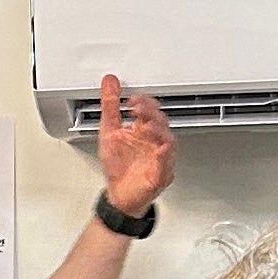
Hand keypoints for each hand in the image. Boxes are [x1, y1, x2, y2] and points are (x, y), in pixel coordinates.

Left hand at [96, 75, 177, 216]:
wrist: (119, 196)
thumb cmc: (118, 167)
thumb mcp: (109, 132)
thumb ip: (110, 107)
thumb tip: (109, 82)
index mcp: (143, 131)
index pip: (149, 110)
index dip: (143, 102)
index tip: (131, 99)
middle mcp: (153, 142)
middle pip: (161, 122)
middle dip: (150, 112)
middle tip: (138, 107)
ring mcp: (159, 158)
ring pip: (168, 140)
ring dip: (158, 130)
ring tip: (146, 124)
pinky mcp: (161, 175)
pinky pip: (167, 164)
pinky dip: (164, 156)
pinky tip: (159, 149)